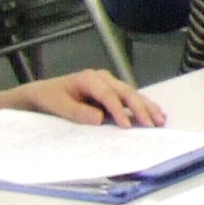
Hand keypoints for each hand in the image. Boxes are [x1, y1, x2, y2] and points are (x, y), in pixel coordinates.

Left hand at [11, 70, 163, 127]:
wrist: (43, 94)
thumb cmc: (49, 98)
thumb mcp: (57, 105)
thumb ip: (77, 111)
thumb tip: (99, 118)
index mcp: (88, 78)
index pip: (108, 94)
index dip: (118, 110)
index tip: (126, 126)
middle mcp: (102, 78)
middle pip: (125, 91)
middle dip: (140, 108)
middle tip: (151, 124)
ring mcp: (109, 84)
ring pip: (132, 94)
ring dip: (147, 107)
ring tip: (160, 119)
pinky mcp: (112, 92)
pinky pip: (130, 98)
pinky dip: (143, 106)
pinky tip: (155, 113)